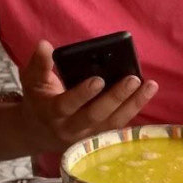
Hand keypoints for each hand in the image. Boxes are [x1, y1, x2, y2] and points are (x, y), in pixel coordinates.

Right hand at [18, 40, 157, 150]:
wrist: (40, 132)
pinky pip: (120, 124)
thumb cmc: (39, 100)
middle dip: (115, 98)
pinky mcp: (101, 137)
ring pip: (113, 122)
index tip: (98, 79)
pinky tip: (147, 92)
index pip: (67, 105)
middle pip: (96, 116)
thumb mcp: (32, 82)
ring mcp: (88, 135)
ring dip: (133, 104)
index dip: (82, 94)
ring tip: (150, 85)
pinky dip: (134, 108)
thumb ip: (38, 64)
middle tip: (132, 79)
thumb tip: (44, 45)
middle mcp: (71, 129)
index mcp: (52, 113)